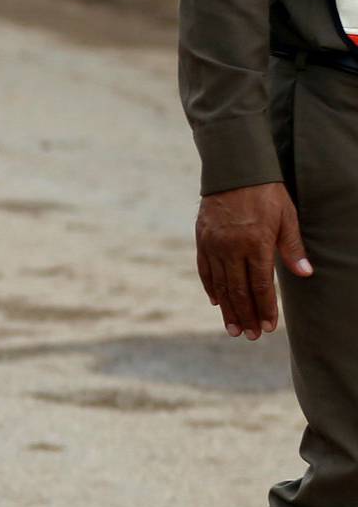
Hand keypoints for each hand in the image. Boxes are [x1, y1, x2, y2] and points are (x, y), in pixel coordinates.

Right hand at [195, 182, 312, 339]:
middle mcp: (231, 248)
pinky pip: (204, 270)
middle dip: (246, 315)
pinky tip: (216, 302)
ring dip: (227, 309)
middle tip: (250, 336)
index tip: (269, 327)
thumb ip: (293, 248)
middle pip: (238, 290)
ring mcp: (213, 245)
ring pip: (220, 285)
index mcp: (255, 244)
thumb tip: (305, 274)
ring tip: (233, 329)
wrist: (233, 171)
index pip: (261, 285)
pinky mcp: (202, 239)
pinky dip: (210, 287)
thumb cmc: (267, 194)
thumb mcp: (287, 217)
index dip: (265, 308)